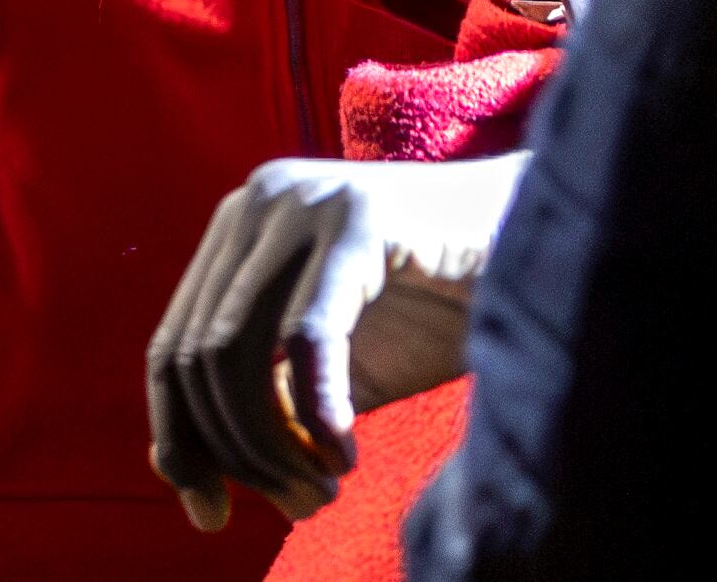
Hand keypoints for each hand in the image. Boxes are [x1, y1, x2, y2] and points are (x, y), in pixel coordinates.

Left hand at [147, 151, 528, 529]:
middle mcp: (260, 199)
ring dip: (272, 446)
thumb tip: (170, 461)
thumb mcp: (330, 368)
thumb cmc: (439, 311)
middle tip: (295, 510)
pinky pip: (307, 339)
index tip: (208, 516)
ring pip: (238, 353)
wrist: (545, 252)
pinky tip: (347, 457)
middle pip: (195, 356)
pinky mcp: (360, 214)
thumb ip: (257, 401)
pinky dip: (318, 415)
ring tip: (322, 491)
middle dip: (235, 454)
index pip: (171, 348)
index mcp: (241, 226)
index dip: (179, 441)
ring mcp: (307, 199)